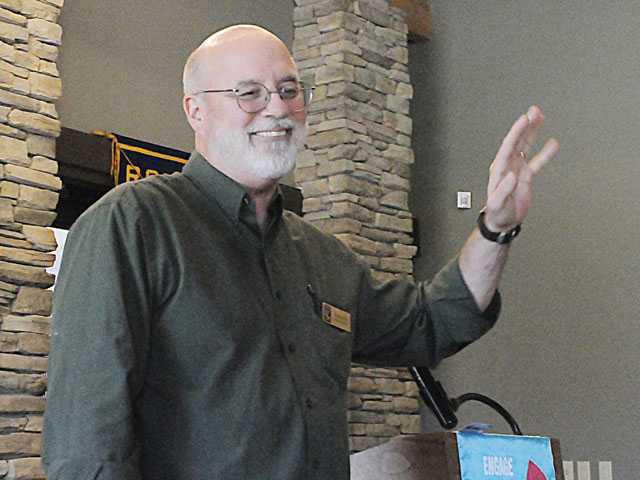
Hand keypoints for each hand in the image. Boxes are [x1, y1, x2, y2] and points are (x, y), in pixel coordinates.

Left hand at [484, 106, 559, 231]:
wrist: (503, 222)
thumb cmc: (497, 213)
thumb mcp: (497, 203)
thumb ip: (503, 189)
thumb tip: (511, 175)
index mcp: (499, 170)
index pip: (508, 146)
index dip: (516, 132)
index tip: (524, 120)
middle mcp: (507, 166)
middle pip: (517, 141)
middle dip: (525, 126)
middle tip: (534, 111)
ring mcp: (517, 169)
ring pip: (526, 146)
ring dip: (532, 133)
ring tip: (540, 118)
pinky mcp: (525, 176)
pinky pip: (537, 161)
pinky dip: (545, 153)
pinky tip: (553, 143)